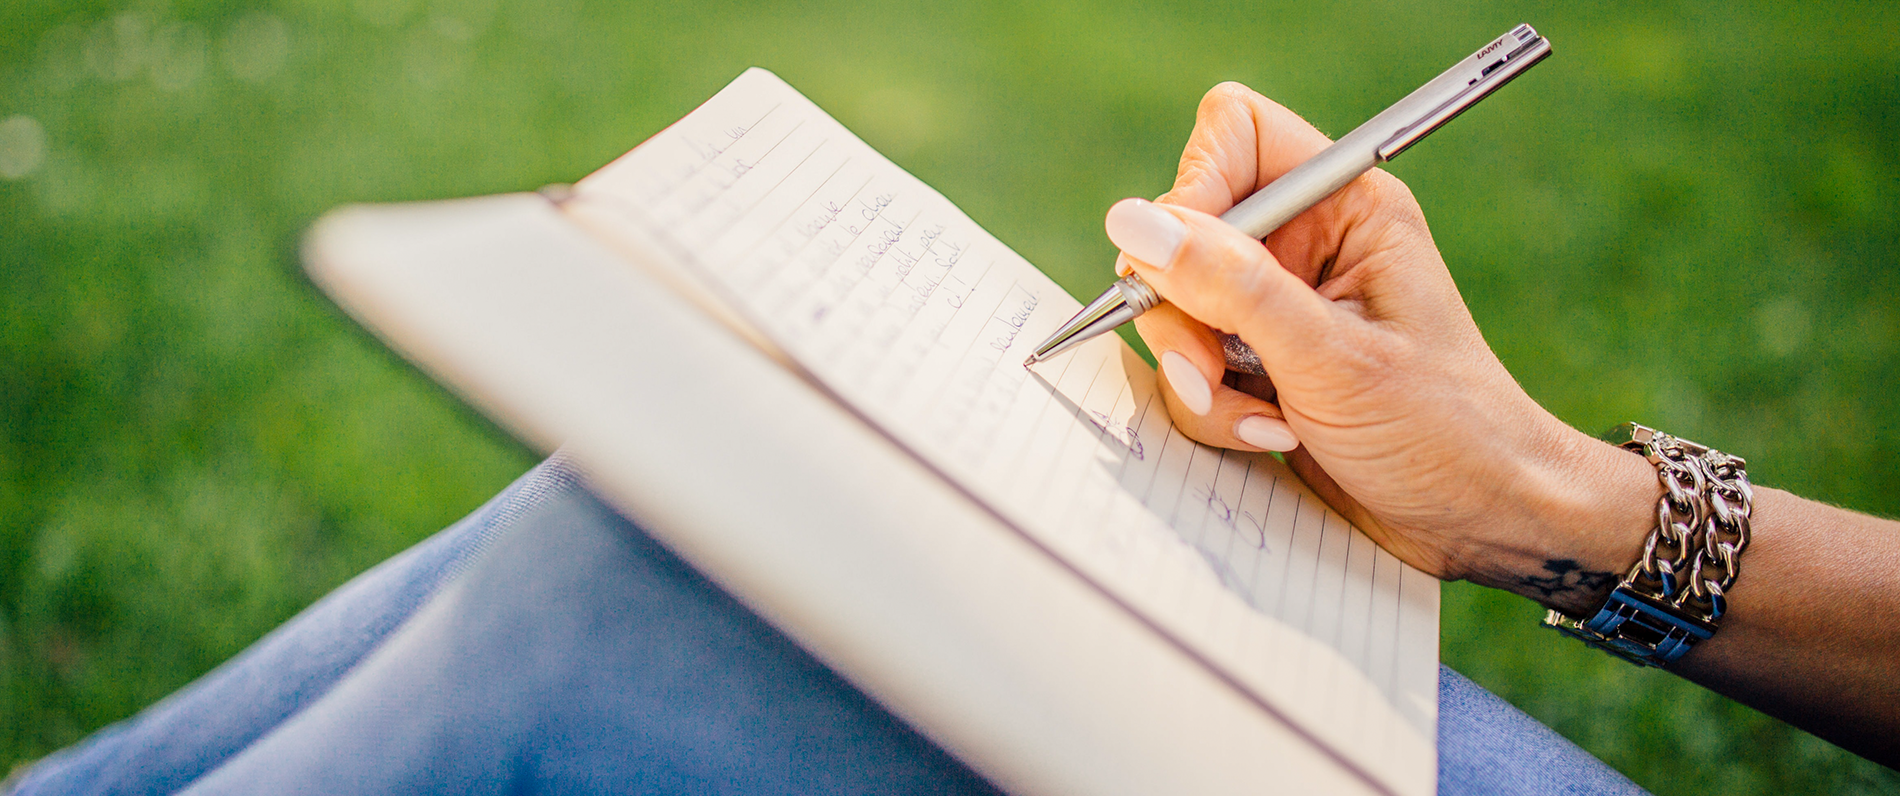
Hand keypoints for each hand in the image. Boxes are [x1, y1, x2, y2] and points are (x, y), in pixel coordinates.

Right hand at [1112, 83, 1654, 610]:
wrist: (1482, 522)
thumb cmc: (1444, 431)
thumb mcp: (1331, 357)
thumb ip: (1230, 286)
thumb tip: (1134, 224)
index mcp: (1346, 207)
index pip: (1235, 135)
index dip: (1194, 189)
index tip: (1182, 263)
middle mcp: (1308, 246)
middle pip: (1184, 232)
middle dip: (1186, 312)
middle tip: (1214, 368)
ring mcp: (1278, 308)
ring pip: (1176, 310)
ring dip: (1201, 376)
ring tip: (1265, 420)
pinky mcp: (1260, 366)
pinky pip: (1190, 369)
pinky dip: (1215, 411)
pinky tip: (1273, 436)